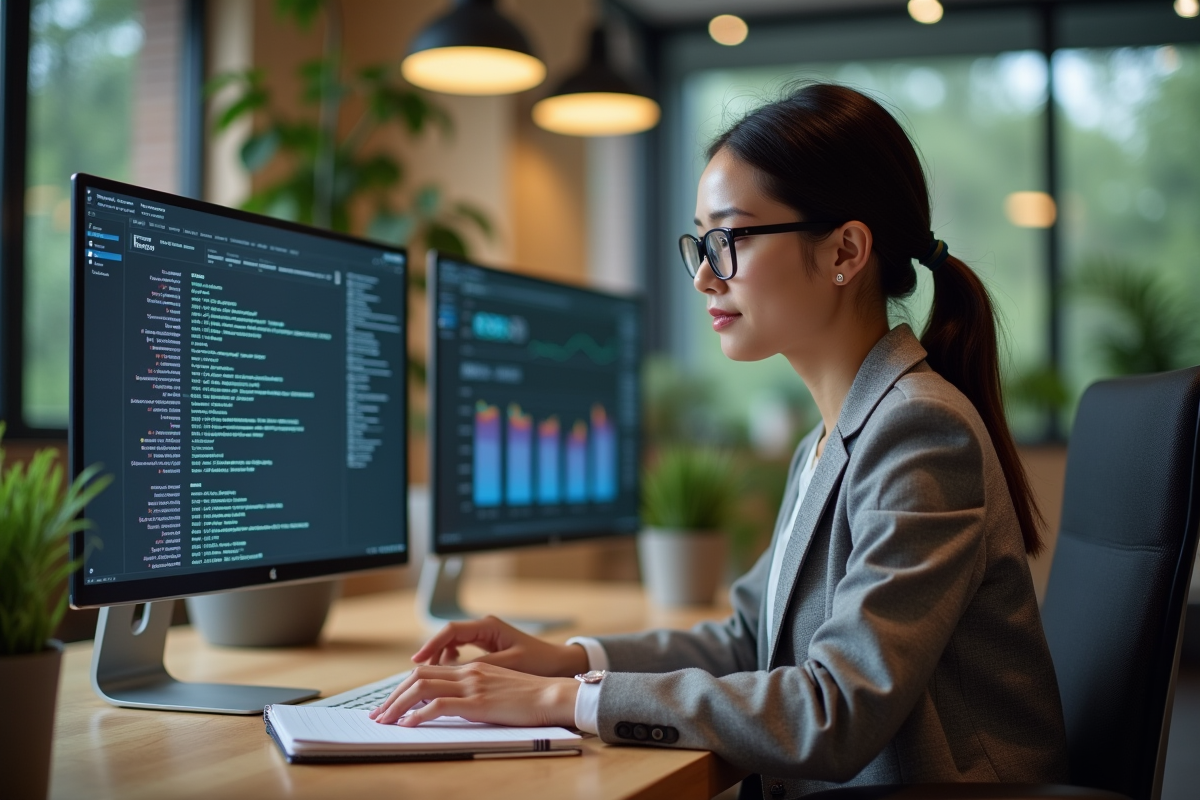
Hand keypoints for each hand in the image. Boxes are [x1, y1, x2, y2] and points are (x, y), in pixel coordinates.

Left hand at [368, 662, 578, 726]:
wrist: (553, 695)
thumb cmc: (531, 697)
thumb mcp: (498, 690)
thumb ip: (476, 693)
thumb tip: (455, 707)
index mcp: (472, 669)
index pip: (428, 671)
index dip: (404, 687)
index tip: (391, 704)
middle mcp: (468, 672)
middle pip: (418, 676)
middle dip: (392, 696)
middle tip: (378, 715)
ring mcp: (472, 685)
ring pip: (422, 687)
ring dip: (398, 705)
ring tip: (385, 721)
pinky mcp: (478, 701)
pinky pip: (439, 705)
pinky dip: (418, 714)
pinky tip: (408, 725)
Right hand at [411, 615, 588, 676]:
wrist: (560, 663)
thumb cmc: (539, 662)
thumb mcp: (508, 665)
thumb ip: (480, 666)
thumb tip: (452, 672)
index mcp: (488, 626)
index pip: (450, 631)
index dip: (431, 646)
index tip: (416, 662)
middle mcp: (484, 627)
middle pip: (447, 636)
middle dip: (430, 653)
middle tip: (414, 673)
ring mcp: (485, 636)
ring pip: (452, 644)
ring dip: (439, 658)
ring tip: (429, 677)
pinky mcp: (488, 647)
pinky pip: (461, 651)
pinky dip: (451, 662)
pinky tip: (448, 675)